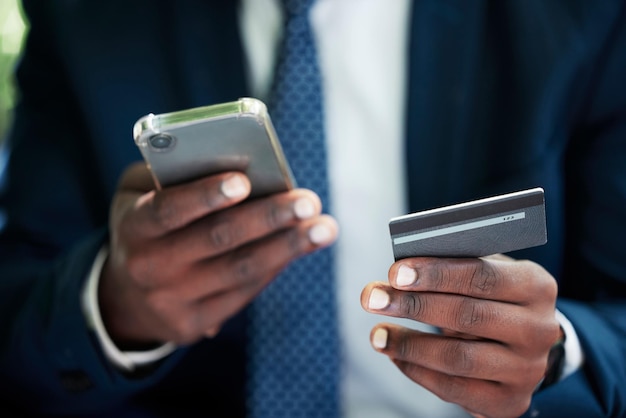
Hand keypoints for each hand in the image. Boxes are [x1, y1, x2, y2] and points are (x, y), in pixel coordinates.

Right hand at [99, 163, 337, 346]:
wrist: (127, 295)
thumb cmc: (147, 225)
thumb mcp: (139, 193)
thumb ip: (173, 173)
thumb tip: (235, 164)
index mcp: (133, 227)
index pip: (167, 210)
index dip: (205, 196)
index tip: (244, 181)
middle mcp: (150, 267)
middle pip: (218, 240)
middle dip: (268, 218)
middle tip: (308, 201)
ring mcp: (173, 301)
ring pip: (240, 270)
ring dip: (287, 247)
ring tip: (323, 227)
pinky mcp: (195, 324)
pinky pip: (244, 292)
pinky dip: (276, 265)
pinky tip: (302, 246)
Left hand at [360, 255, 559, 417]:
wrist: (524, 344)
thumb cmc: (492, 297)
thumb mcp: (486, 272)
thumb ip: (454, 265)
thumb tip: (401, 270)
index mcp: (536, 285)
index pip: (481, 276)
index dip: (435, 274)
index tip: (395, 273)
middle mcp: (539, 329)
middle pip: (466, 315)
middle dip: (412, 306)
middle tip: (372, 298)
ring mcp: (528, 369)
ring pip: (457, 357)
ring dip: (409, 344)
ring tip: (377, 334)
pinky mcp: (510, 401)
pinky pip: (454, 388)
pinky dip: (418, 371)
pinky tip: (396, 355)